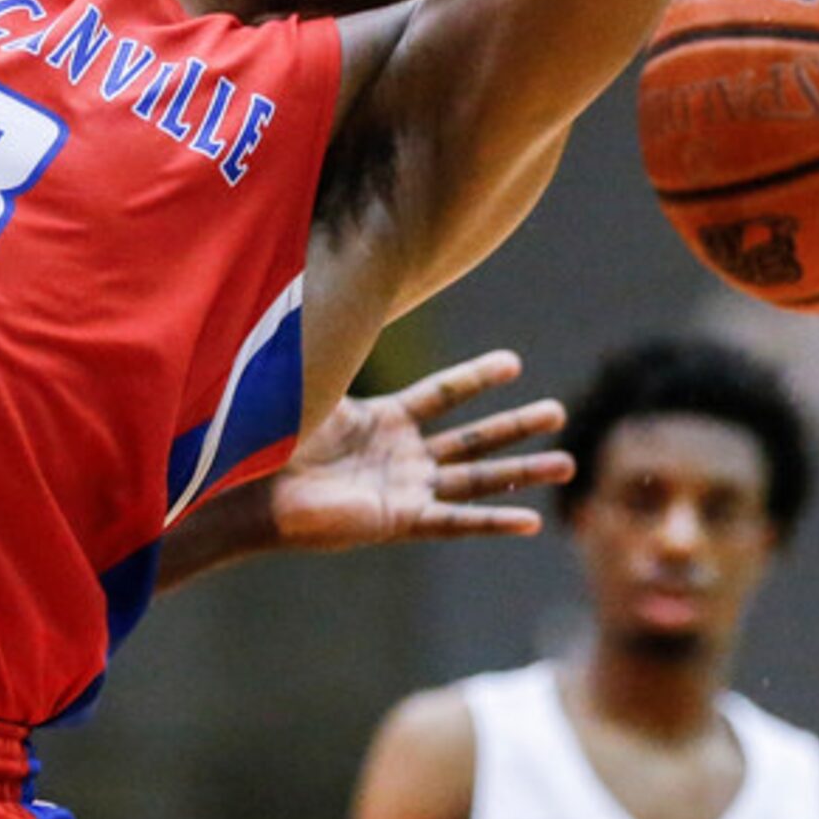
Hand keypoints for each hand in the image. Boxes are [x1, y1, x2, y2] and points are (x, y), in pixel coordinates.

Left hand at [268, 349, 575, 552]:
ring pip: (476, 479)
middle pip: (472, 438)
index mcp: (383, 422)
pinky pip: (455, 522)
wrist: (252, 493)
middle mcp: (402, 458)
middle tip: (559, 411)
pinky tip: (530, 520)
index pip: (441, 396)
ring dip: (521, 472)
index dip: (476, 378)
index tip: (514, 361)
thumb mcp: (314, 391)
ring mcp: (405, 491)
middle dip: (516, 426)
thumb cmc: (273, 441)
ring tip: (566, 462)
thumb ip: (333, 354)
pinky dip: (492, 521)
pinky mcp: (400, 521)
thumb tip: (335, 296)